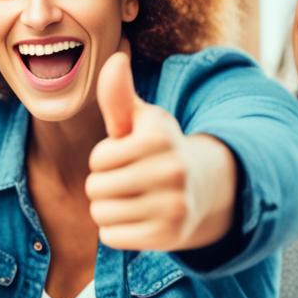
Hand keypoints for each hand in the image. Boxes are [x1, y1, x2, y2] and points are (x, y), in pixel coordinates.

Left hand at [85, 52, 236, 250]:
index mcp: (160, 137)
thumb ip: (119, 95)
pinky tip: (137, 219)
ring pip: (101, 214)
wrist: (202, 190)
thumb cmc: (157, 150)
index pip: (99, 159)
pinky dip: (116, 231)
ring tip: (132, 200)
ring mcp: (174, 206)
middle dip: (103, 185)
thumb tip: (114, 59)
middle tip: (128, 181)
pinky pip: (112, 237)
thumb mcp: (140, 120)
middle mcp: (173, 170)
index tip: (127, 157)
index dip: (104, 159)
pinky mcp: (170, 237)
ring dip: (108, 209)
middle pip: (96, 188)